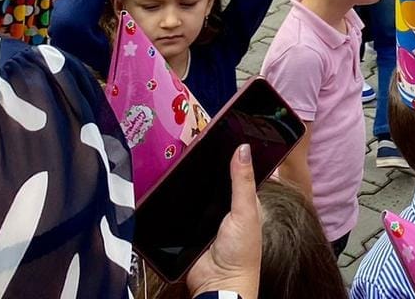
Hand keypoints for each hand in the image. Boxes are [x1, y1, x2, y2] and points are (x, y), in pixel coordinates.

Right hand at [185, 144, 261, 296]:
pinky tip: (169, 186)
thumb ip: (243, 182)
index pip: (239, 170)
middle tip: (192, 142)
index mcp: (245, 200)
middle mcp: (227, 206)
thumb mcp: (245, 212)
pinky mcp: (189, 227)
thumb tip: (243, 148)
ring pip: (196, 193)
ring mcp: (207, 217)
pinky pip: (181, 210)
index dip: (232, 154)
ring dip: (190, 184)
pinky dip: (177, 202)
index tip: (222, 130)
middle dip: (206, 167)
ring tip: (177, 159)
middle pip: (214, 180)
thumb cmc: (242, 254)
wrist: (217, 284)